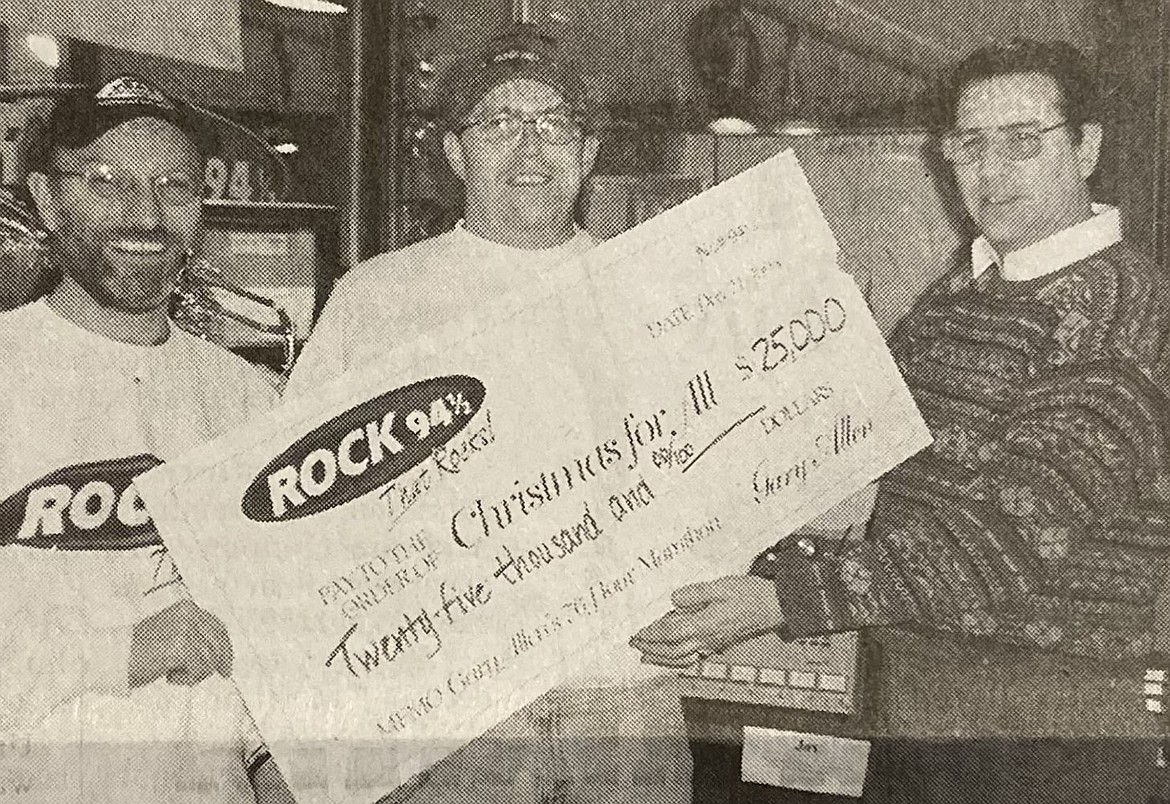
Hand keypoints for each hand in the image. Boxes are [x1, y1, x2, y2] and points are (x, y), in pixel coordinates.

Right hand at [128, 599, 232, 687]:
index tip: (227, 666)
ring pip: (210, 660)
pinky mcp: (181, 647)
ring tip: (171, 674)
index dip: (226, 648)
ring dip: (195, 674)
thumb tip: (219, 654)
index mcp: (187, 608)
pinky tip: (168, 676)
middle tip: (215, 676)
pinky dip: (187, 679)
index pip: (218, 628)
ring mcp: (186, 629)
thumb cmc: (137, 651)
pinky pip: (199, 669)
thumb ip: (192, 636)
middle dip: (216, 663)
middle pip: (219, 645)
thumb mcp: (170, 634)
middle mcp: (189, 615)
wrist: (111, 657)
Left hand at [630, 575, 783, 667]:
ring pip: (682, 659)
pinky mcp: (719, 645)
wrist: (775, 606)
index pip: (671, 633)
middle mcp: (707, 639)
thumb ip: (697, 593)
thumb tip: (674, 600)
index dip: (651, 634)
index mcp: (706, 624)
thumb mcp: (722, 586)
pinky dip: (677, 661)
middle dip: (651, 648)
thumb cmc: (749, 593)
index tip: (636, 633)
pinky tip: (671, 658)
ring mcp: (713, 644)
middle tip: (633, 644)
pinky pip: (693, 658)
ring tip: (645, 656)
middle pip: (672, 650)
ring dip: (661, 659)